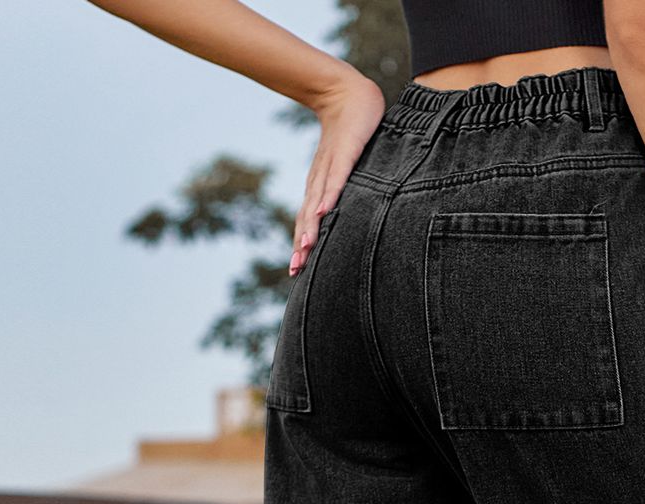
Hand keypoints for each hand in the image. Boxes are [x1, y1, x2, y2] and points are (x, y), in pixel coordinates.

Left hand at [289, 67, 383, 274]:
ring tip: (305, 248)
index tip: (296, 271)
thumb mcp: (345, 165)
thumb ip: (344, 188)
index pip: (309, 220)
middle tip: (295, 269)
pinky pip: (336, 177)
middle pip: (308, 217)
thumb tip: (345, 213)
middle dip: (302, 244)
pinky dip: (329, 195)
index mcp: (320, 185)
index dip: (302, 244)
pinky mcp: (344, 152)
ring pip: (318, 200)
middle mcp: (320, 179)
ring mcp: (331, 166)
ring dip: (311, 225)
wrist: (346, 91)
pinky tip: (323, 211)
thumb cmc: (349, 131)